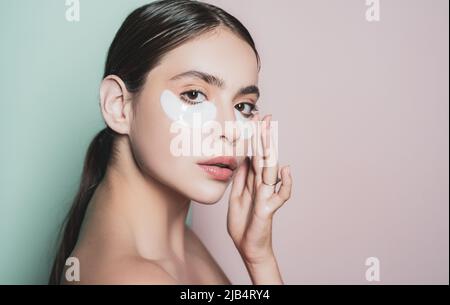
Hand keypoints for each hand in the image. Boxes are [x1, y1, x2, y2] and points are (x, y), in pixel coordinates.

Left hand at [227, 114, 292, 265]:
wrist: (247, 246)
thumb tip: (241, 157)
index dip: (255, 137)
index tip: (255, 118)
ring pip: (270, 170)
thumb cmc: (243, 222)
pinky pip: (280, 196)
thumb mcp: (236, 195)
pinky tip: (286, 171)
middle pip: (263, 156)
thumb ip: (240, 177)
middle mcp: (262, 185)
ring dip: (270, 152)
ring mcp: (266, 195)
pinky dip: (285, 185)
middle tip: (266, 117)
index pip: (254, 154)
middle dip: (264, 137)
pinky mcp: (268, 209)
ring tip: (271, 135)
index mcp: (252, 180)